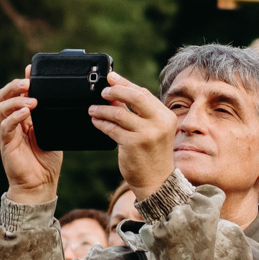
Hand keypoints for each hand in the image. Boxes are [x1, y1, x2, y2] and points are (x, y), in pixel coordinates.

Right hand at [0, 76, 61, 206]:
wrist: (40, 185)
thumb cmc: (46, 161)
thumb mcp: (52, 132)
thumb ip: (50, 116)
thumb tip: (58, 97)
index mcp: (21, 118)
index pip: (16, 93)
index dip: (22, 80)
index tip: (32, 70)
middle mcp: (10, 122)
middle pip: (4, 96)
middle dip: (15, 86)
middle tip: (28, 82)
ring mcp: (5, 132)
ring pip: (2, 108)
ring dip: (16, 100)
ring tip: (31, 100)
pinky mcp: (5, 144)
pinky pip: (5, 126)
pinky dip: (14, 117)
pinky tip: (26, 113)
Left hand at [90, 72, 176, 200]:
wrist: (156, 182)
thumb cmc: (152, 155)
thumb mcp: (152, 130)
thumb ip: (138, 112)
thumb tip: (116, 93)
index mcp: (166, 116)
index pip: (144, 93)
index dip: (126, 84)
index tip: (112, 77)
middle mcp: (159, 123)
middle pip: (134, 97)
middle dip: (115, 91)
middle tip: (103, 92)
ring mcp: (146, 134)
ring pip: (119, 113)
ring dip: (102, 109)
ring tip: (93, 109)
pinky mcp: (133, 144)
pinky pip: (112, 129)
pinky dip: (101, 123)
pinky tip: (95, 121)